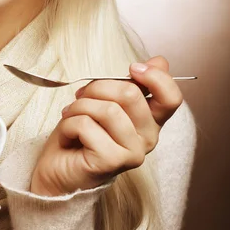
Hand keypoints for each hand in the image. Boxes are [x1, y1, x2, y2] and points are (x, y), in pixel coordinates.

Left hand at [30, 56, 182, 195]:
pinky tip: (67, 134)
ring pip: (107, 109)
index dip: (156, 77)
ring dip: (79, 106)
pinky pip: (87, 125)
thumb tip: (160, 61)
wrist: (57, 168)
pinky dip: (69, 123)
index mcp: (151, 120)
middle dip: (96, 88)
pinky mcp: (112, 162)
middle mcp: (148, 138)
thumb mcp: (107, 99)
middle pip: (131, 94)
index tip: (133, 68)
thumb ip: (134, 83)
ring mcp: (133, 153)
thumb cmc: (81, 132)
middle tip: (81, 96)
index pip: (171, 98)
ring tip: (70, 115)